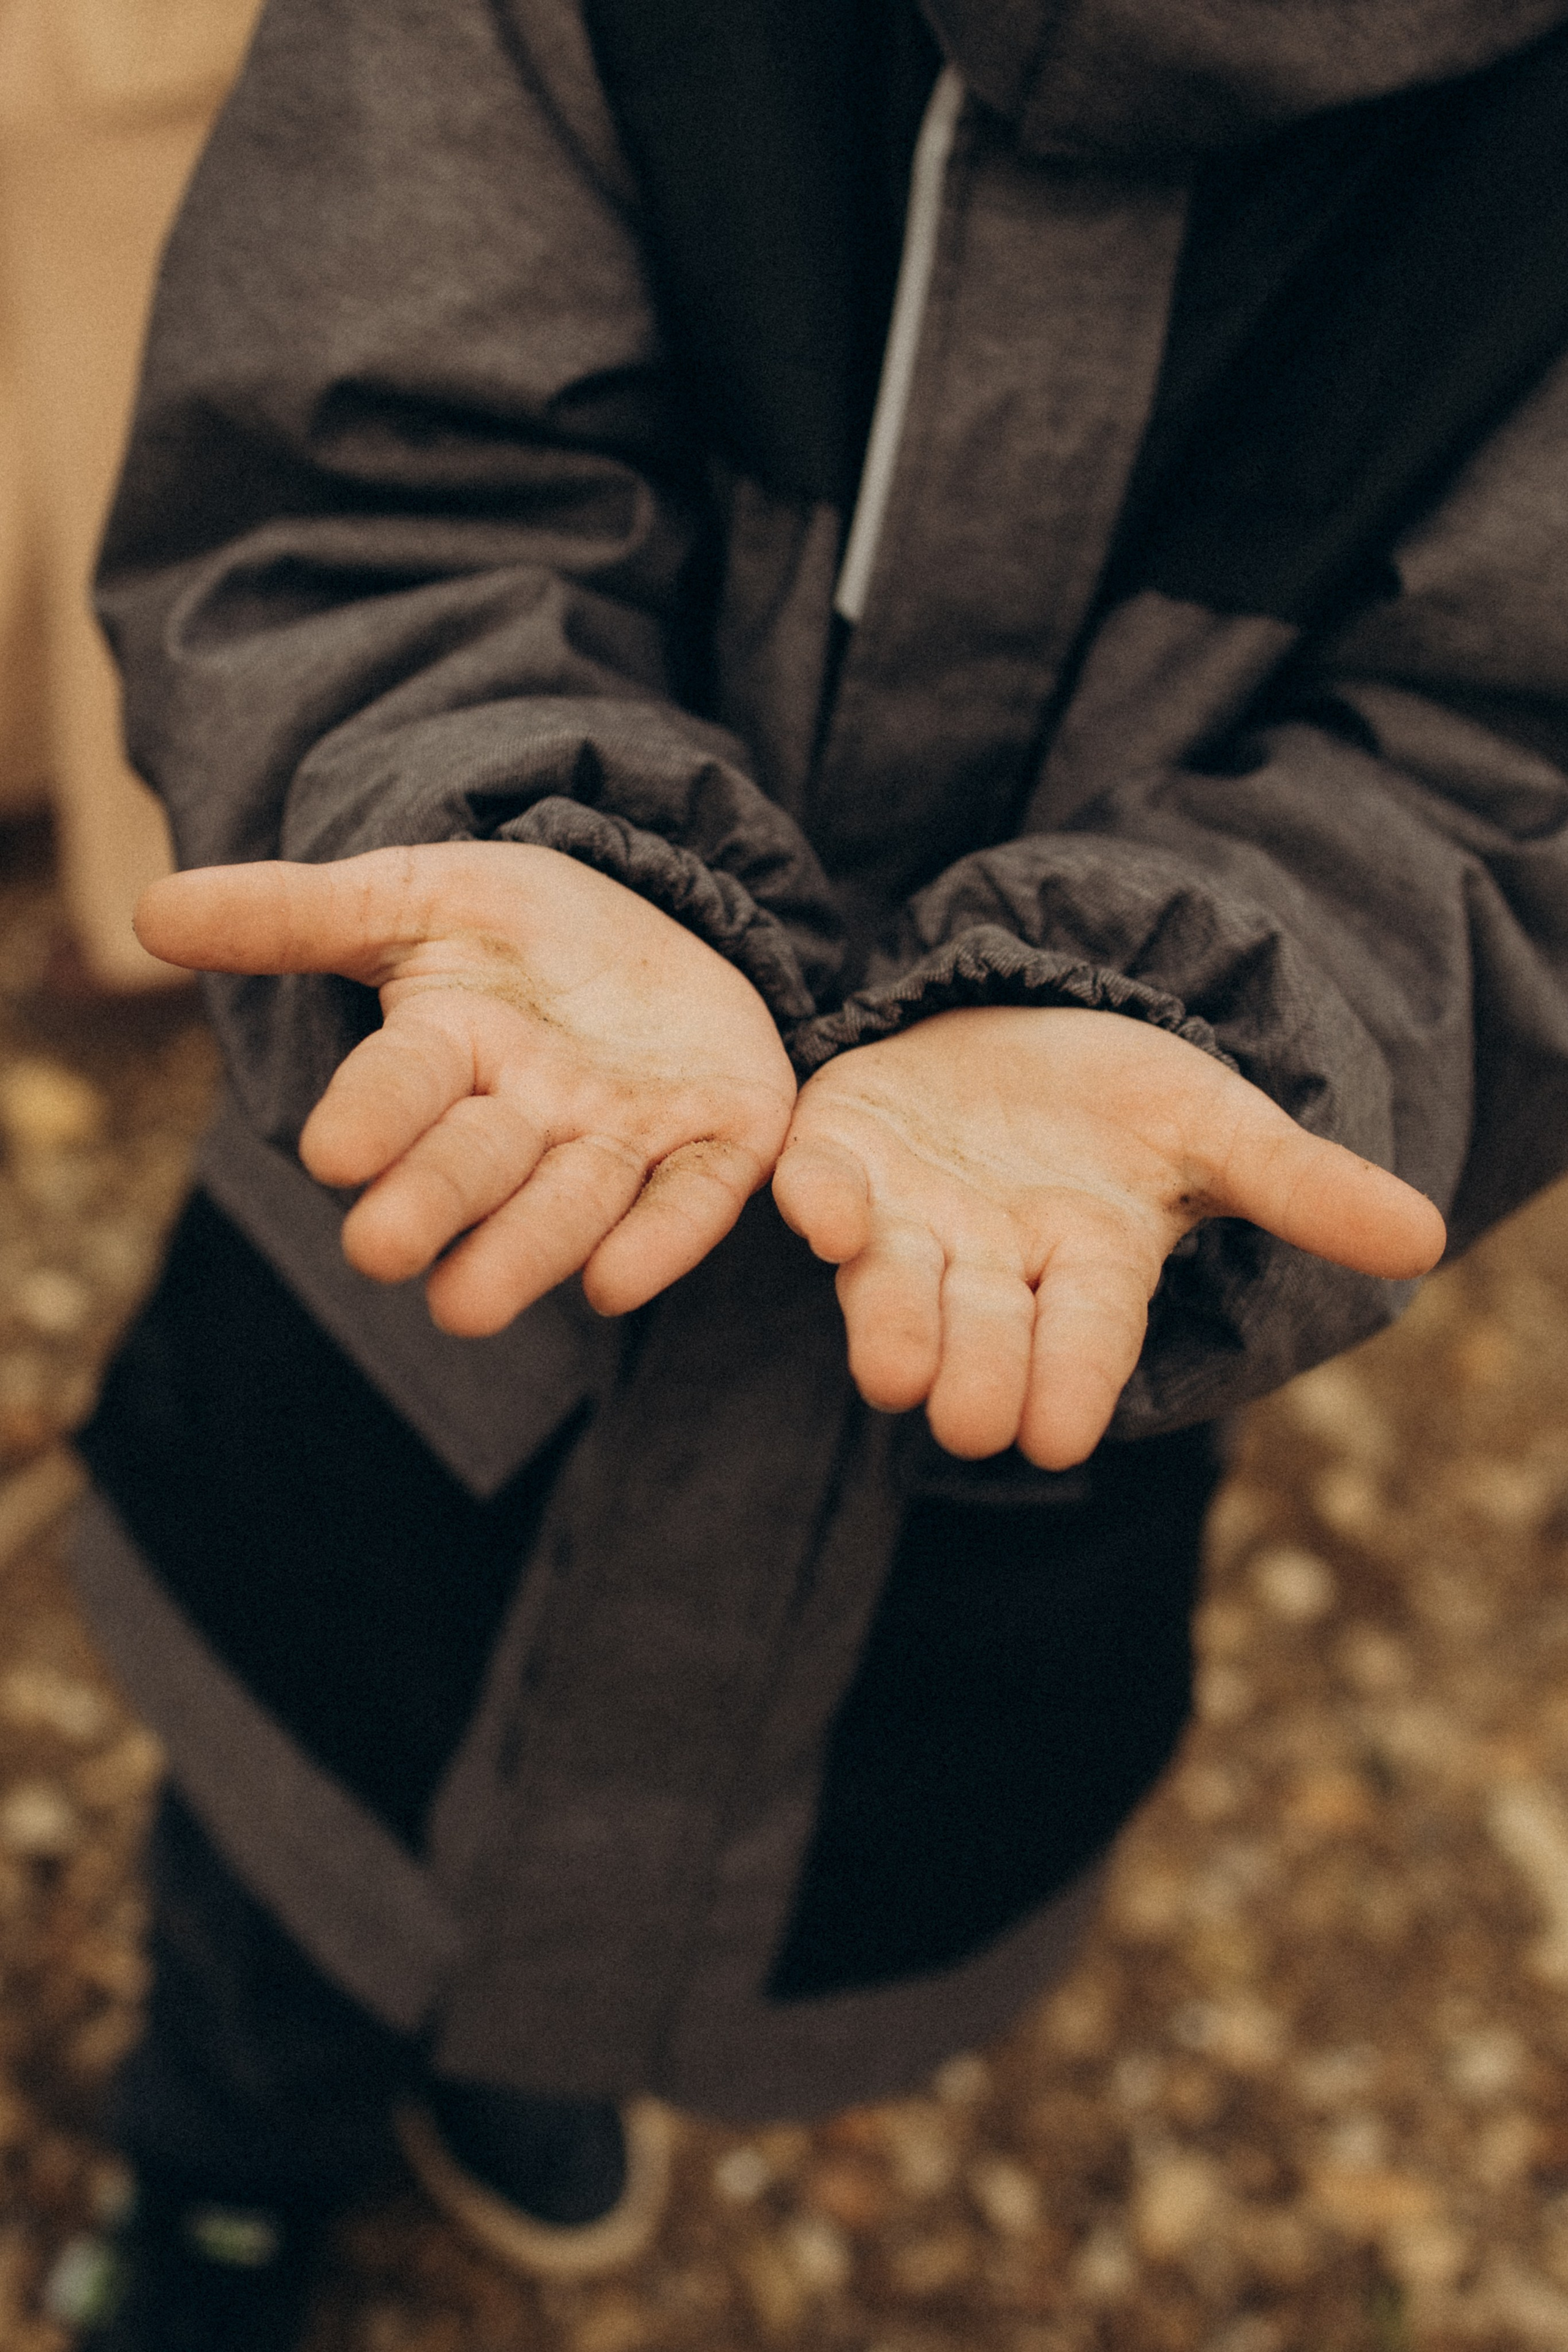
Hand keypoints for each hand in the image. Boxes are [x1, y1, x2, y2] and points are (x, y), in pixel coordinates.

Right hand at [135, 843, 796, 1332]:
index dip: (371, 1117)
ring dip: (526, 1250)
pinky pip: (693, 1199)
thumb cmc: (516, 922)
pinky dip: (664, 1240)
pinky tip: (619, 1282)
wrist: (654, 911)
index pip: (397, 1088)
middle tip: (381, 1248)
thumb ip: (293, 912)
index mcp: (447, 1053)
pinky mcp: (719, 1142)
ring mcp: (622, 1136)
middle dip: (433, 1204)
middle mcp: (527, 1116)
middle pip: (475, 1165)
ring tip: (468, 1305)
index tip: (333, 1152)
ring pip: (572, 1204)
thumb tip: (146, 914)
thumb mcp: (411, 895)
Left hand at [773, 1005, 1445, 1470]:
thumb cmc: (1126, 1098)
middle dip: (974, 1378)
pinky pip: (813, 1187)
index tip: (1062, 1439)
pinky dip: (813, 1200)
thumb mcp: (1219, 1129)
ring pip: (889, 1290)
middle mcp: (987, 1268)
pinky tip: (818, 1206)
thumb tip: (1427, 1240)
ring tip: (892, 1367)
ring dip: (889, 1323)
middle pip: (978, 1343)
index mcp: (1085, 1271)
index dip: (1073, 1387)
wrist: (1026, 1020)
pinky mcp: (838, 1155)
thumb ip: (1303, 1188)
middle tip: (968, 1420)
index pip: (1085, 1345)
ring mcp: (904, 1218)